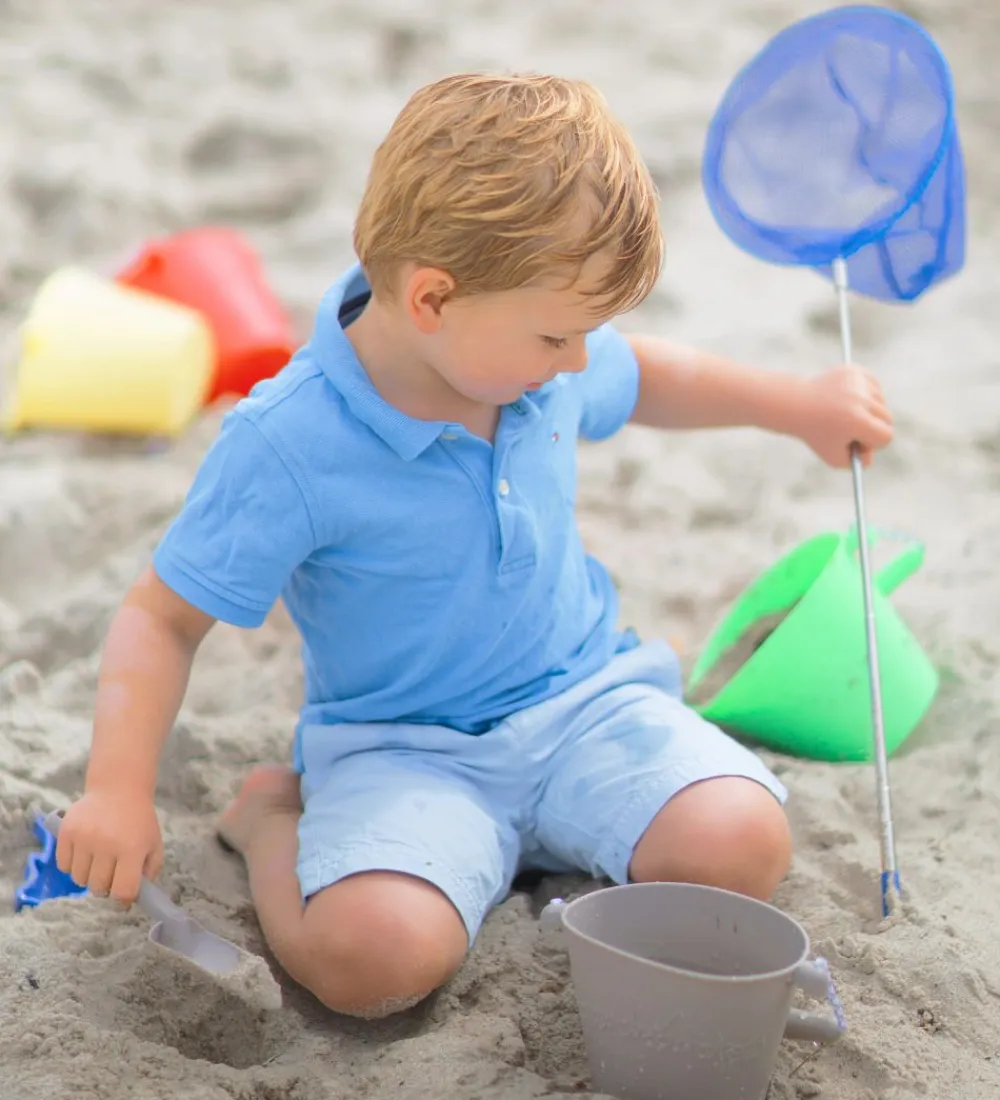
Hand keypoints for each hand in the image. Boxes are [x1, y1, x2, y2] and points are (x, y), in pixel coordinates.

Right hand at [55, 789, 162, 905]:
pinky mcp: (66, 832)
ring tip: (98, 862)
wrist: (118, 788)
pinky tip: (84, 854)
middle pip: (98, 888)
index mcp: (132, 848)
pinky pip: (64, 866)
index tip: (123, 898)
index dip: (123, 901)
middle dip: (106, 887)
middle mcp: (106, 844)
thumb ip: (149, 872)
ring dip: (89, 877)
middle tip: (111, 875)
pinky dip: (73, 866)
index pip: (123, 890)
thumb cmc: (138, 820)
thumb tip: (133, 898)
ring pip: (79, 880)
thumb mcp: (154, 843)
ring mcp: (84, 838)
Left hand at [796, 364, 893, 468]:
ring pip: (881, 401)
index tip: (857, 441)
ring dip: (869, 409)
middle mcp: (860, 399)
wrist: (796, 405)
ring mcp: (858, 382)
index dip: (872, 443)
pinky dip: (865, 394)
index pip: (886, 436)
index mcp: (857, 421)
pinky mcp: (855, 371)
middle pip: (887, 418)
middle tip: (851, 429)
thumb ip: (861, 462)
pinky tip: (846, 399)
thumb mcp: (835, 457)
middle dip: (873, 427)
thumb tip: (876, 454)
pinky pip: (874, 386)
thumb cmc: (816, 433)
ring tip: (844, 413)